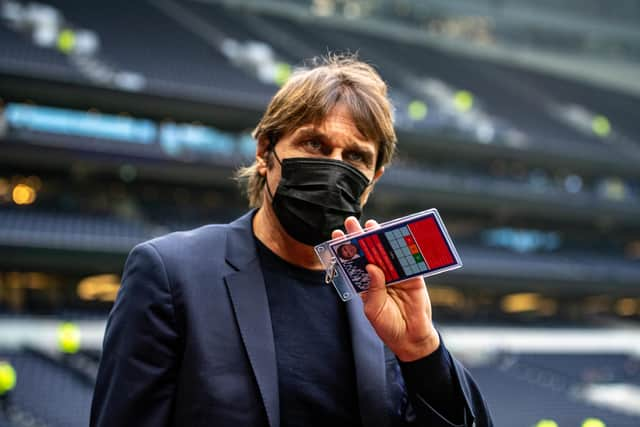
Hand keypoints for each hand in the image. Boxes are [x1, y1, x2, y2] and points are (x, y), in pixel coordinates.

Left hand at [332, 217, 439, 361]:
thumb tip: (372, 266)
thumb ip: (372, 288)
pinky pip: (408, 260)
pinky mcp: (413, 277)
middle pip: (369, 252)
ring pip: (387, 252)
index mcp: (366, 284)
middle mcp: (380, 276)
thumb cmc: (388, 326)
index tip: (337, 235)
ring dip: (379, 238)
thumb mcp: (373, 309)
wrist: (411, 338)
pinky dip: (403, 248)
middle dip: (360, 237)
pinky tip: (395, 236)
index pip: (354, 262)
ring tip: (370, 224)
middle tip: (351, 222)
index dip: (346, 249)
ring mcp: (397, 275)